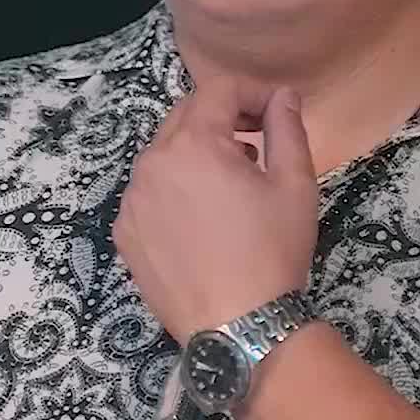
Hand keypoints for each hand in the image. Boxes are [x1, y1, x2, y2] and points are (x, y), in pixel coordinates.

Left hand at [111, 81, 318, 346]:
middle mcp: (151, 164)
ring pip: (162, 156)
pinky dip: (172, 191)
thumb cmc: (272, 254)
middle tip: (256, 142)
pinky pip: (147, 194)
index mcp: (194, 144)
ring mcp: (131, 202)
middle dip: (221, 118)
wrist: (237, 328)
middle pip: (184, 117)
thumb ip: (287, 129)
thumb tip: (282, 97)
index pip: (218, 90)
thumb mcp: (295, 186)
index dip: (252, 93)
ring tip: (230, 185)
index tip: (277, 113)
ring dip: (195, 155)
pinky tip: (201, 220)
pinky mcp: (124, 235)